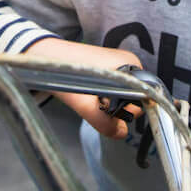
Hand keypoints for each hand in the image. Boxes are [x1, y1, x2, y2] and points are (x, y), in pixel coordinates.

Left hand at [23, 37, 143, 138]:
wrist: (45, 56)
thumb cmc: (65, 74)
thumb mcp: (85, 105)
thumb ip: (105, 123)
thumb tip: (122, 134)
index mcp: (131, 65)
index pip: (145, 98)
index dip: (129, 111)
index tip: (111, 115)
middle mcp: (130, 62)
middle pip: (136, 97)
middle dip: (118, 108)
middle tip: (96, 105)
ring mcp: (120, 63)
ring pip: (125, 95)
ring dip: (110, 103)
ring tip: (90, 98)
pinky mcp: (109, 66)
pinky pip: (116, 88)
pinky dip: (105, 96)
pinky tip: (90, 94)